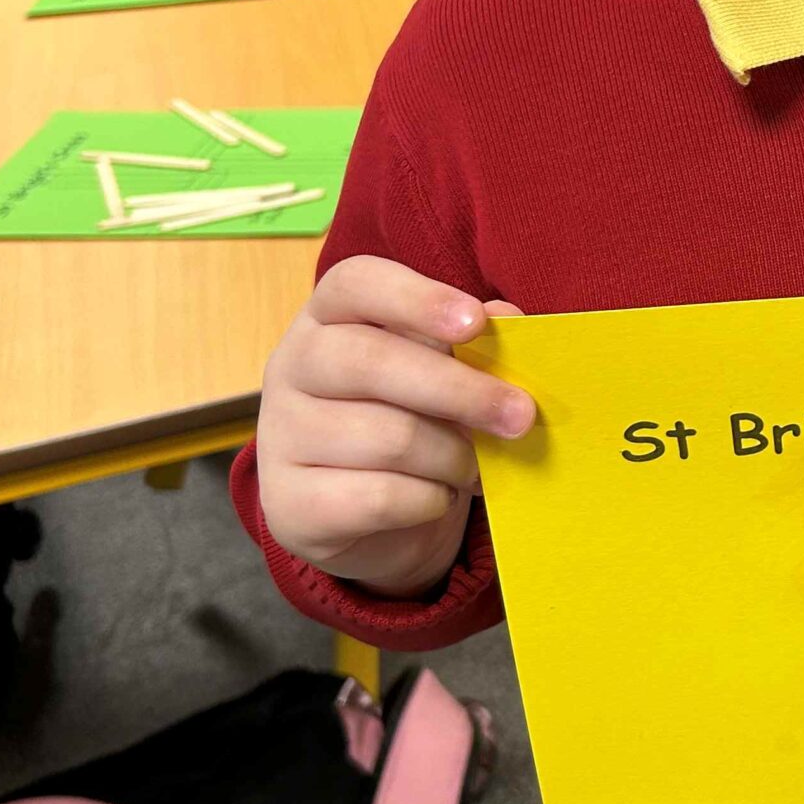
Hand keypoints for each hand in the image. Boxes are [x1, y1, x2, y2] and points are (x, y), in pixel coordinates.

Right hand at [256, 256, 534, 598]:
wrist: (362, 519)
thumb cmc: (406, 422)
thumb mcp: (437, 374)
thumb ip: (470, 342)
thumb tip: (508, 317)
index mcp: (326, 318)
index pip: (354, 284)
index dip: (418, 299)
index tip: (476, 324)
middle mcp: (291, 366)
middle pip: (371, 361)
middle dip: (460, 390)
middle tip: (521, 416)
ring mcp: (282, 436)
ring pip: (388, 438)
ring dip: (453, 456)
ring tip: (475, 468)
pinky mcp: (291, 504)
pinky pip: (380, 498)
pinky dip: (429, 500)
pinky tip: (438, 497)